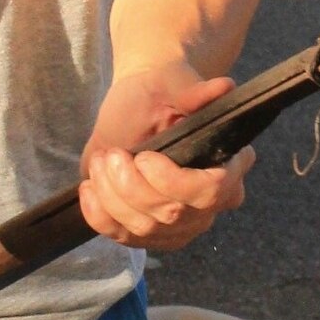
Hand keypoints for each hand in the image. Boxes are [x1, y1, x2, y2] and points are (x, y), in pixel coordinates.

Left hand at [79, 61, 252, 252]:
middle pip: (172, 214)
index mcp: (229, 164)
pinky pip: (122, 236)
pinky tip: (90, 188)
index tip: (145, 157)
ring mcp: (180, 224)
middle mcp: (210, 203)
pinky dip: (99, 214)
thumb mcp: (174, 83)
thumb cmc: (161, 91)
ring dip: (112, 195)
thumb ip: (195, 90)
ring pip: (144, 228)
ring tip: (101, 162)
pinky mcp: (149, 234)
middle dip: (132, 185)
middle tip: (112, 154)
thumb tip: (223, 86)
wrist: (134, 106)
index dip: (174, 181)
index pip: (214, 191)